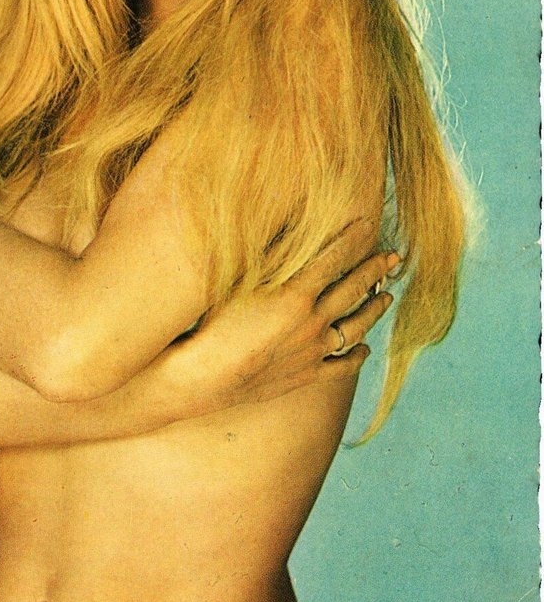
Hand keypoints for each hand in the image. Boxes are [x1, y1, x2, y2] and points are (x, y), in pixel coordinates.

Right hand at [169, 222, 397, 409]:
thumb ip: (270, 257)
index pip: (334, 258)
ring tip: (388, 297)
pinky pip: (342, 366)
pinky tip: (366, 349)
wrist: (207, 377)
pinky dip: (357, 356)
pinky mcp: (307, 374)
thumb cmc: (215, 322)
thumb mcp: (240, 280)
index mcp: (296, 292)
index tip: (369, 224)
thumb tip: (291, 231)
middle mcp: (312, 320)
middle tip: (395, 257)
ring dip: (374, 310)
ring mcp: (313, 350)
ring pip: (355, 326)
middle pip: (353, 289)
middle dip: (375, 269)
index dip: (353, 240)